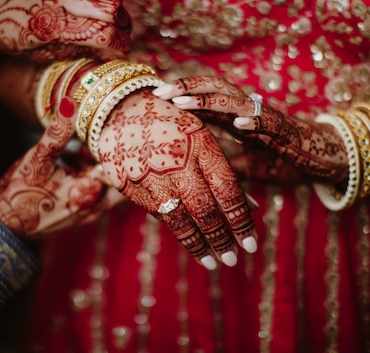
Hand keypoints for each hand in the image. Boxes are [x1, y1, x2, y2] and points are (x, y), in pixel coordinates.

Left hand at [0, 0, 130, 61]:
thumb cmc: (9, 33)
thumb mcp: (38, 54)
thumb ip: (73, 51)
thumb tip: (105, 52)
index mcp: (52, 26)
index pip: (102, 35)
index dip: (120, 47)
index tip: (122, 53)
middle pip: (111, 9)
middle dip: (124, 27)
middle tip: (121, 36)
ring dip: (116, 0)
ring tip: (111, 13)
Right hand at [0, 97, 122, 237]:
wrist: (5, 226)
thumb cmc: (20, 193)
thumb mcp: (39, 158)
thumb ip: (58, 132)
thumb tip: (71, 102)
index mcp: (91, 188)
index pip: (121, 162)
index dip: (122, 142)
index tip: (120, 125)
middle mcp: (97, 203)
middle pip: (119, 174)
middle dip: (114, 153)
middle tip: (110, 131)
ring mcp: (91, 211)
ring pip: (108, 183)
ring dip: (100, 163)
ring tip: (85, 145)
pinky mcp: (83, 214)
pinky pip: (97, 191)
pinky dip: (91, 175)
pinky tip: (74, 160)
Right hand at [98, 89, 258, 269]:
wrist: (119, 108)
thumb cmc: (171, 121)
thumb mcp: (201, 134)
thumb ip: (222, 169)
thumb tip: (248, 206)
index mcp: (200, 144)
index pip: (227, 190)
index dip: (241, 221)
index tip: (251, 243)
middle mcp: (177, 162)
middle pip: (205, 210)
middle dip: (222, 240)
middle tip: (233, 260)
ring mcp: (152, 176)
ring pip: (180, 220)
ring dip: (199, 245)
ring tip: (213, 262)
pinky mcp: (131, 187)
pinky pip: (160, 215)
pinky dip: (178, 231)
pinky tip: (191, 244)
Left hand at [153, 76, 349, 183]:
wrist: (322, 158)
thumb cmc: (282, 158)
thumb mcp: (243, 164)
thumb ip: (223, 160)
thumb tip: (195, 168)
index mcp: (235, 117)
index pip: (204, 99)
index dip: (180, 95)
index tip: (154, 97)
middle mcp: (247, 111)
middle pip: (214, 90)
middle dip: (187, 88)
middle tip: (160, 92)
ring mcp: (266, 118)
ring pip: (235, 101)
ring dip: (209, 101)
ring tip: (184, 102)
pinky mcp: (286, 131)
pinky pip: (269, 122)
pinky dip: (254, 122)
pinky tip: (238, 125)